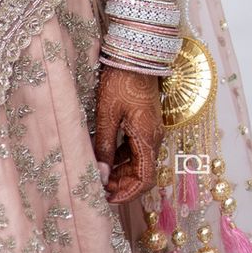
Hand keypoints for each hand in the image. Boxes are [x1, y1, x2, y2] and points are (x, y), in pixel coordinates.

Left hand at [93, 67, 163, 204]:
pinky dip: (121, 157)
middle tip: (98, 187)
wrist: (136, 54)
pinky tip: (105, 156)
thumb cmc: (121, 81)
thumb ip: (105, 145)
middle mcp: (153, 138)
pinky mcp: (145, 122)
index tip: (106, 198)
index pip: (144, 180)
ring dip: (120, 172)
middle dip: (121, 184)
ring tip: (98, 174)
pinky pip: (135, 148)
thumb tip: (101, 175)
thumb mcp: (107, 113)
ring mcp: (150, 130)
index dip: (127, 194)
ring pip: (138, 161)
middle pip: (142, 173)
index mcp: (147, 139)